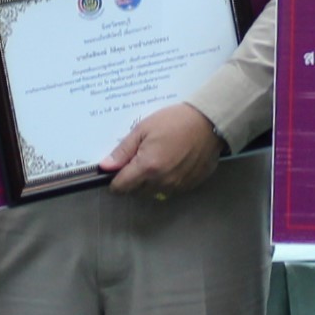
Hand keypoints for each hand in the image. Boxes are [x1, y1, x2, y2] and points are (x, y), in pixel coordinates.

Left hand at [102, 103, 224, 200]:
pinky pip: (171, 190)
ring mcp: (177, 186)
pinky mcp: (190, 185)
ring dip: (150, 183)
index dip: (115, 180)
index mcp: (147, 167)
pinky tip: (173, 164)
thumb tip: (105, 167)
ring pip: (154, 193)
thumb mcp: (143, 129)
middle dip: (133, 181)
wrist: (209, 122)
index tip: (118, 171)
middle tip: (140, 161)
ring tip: (158, 162)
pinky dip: (167, 182)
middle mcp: (161, 182)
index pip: (121, 187)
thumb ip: (123, 151)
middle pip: (136, 192)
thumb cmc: (174, 121)